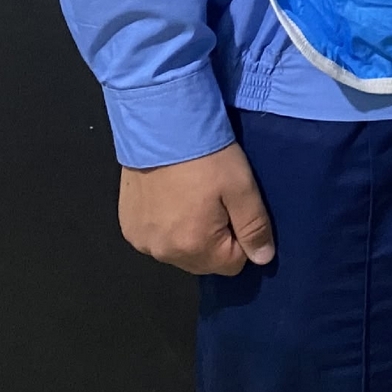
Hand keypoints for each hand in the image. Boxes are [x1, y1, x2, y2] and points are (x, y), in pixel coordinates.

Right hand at [119, 143, 275, 276]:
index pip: (232, 264)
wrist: (161, 126)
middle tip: (215, 200)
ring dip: (190, 234)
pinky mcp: (128, 226)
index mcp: (193, 247)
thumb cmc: (206, 157)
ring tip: (193, 197)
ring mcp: (141, 240)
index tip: (236, 209)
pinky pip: (156, 238)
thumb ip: (254, 227)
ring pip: (179, 251)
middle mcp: (162, 252)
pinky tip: (171, 198)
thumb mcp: (242, 188)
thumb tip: (263, 259)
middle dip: (216, 238)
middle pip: (203, 262)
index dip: (241, 238)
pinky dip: (167, 225)